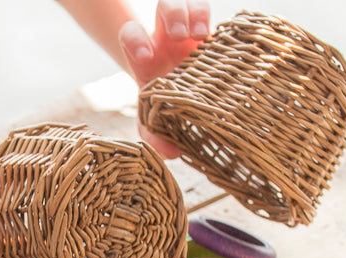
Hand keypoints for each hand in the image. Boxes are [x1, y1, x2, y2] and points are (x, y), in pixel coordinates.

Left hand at [119, 0, 210, 157]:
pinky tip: (212, 34)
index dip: (136, 41)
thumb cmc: (162, 102)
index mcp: (146, 56)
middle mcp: (164, 36)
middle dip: (171, 18)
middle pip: (162, 10)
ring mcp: (185, 27)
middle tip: (179, 37)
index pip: (133, 37)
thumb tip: (170, 154)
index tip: (146, 55)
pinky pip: (202, 7)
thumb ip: (155, 135)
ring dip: (190, 15)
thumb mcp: (153, 118)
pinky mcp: (203, 25)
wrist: (175, 82)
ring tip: (198, 35)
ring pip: (183, 4)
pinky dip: (205, 16)